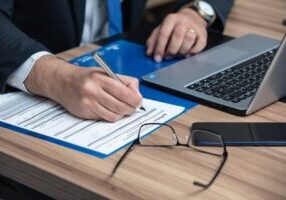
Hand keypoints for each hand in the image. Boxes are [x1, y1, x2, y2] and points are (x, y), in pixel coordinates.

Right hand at [24, 55, 141, 121]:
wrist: (62, 81)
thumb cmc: (87, 77)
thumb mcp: (106, 73)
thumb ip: (124, 82)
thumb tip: (138, 96)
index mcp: (101, 78)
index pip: (125, 93)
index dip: (135, 100)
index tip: (139, 101)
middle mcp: (93, 91)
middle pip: (121, 107)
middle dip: (130, 109)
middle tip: (132, 107)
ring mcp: (88, 103)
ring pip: (114, 116)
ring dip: (121, 114)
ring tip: (121, 108)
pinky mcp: (84, 113)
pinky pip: (104, 118)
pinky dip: (110, 116)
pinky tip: (109, 109)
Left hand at [146, 8, 207, 61]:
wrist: (192, 18)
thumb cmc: (173, 27)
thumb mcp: (161, 30)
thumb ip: (153, 41)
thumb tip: (149, 53)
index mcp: (171, 19)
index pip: (164, 33)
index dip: (160, 48)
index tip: (157, 58)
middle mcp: (183, 21)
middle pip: (178, 36)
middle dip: (171, 50)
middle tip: (168, 57)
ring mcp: (194, 27)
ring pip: (189, 40)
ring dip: (182, 51)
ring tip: (177, 54)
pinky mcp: (203, 35)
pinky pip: (199, 46)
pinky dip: (192, 52)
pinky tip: (186, 54)